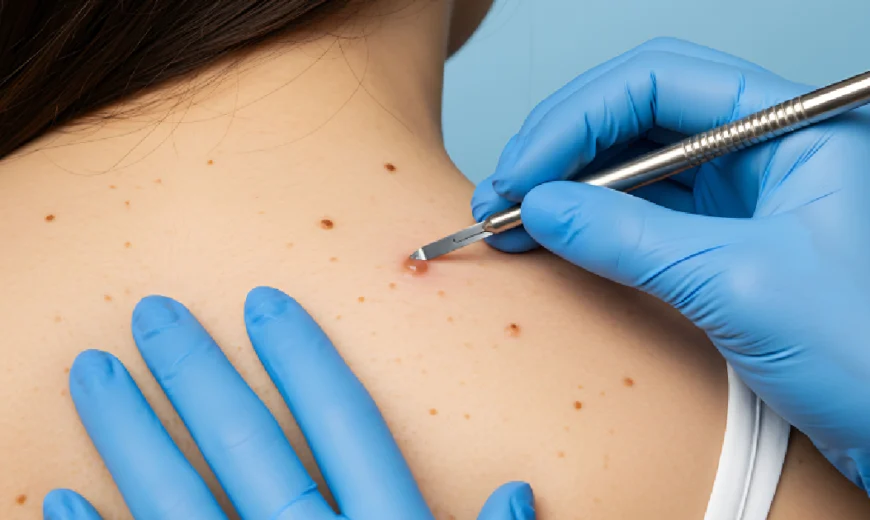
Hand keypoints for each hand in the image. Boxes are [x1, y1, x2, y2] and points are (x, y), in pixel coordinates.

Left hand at [44, 287, 535, 518]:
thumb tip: (519, 491)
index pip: (346, 427)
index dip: (305, 360)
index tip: (262, 303)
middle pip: (249, 450)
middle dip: (198, 375)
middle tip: (152, 314)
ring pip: (179, 503)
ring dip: (130, 436)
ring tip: (90, 374)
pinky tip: (59, 498)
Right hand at [471, 37, 869, 490]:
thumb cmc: (866, 358)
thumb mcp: (738, 285)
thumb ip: (632, 239)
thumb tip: (541, 208)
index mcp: (791, 126)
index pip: (660, 81)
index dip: (577, 118)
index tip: (523, 170)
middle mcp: (760, 147)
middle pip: (636, 113)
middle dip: (560, 149)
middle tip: (502, 192)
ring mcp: (738, 193)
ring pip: (629, 163)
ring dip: (564, 185)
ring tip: (509, 216)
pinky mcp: (717, 238)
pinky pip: (637, 211)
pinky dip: (586, 221)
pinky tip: (547, 234)